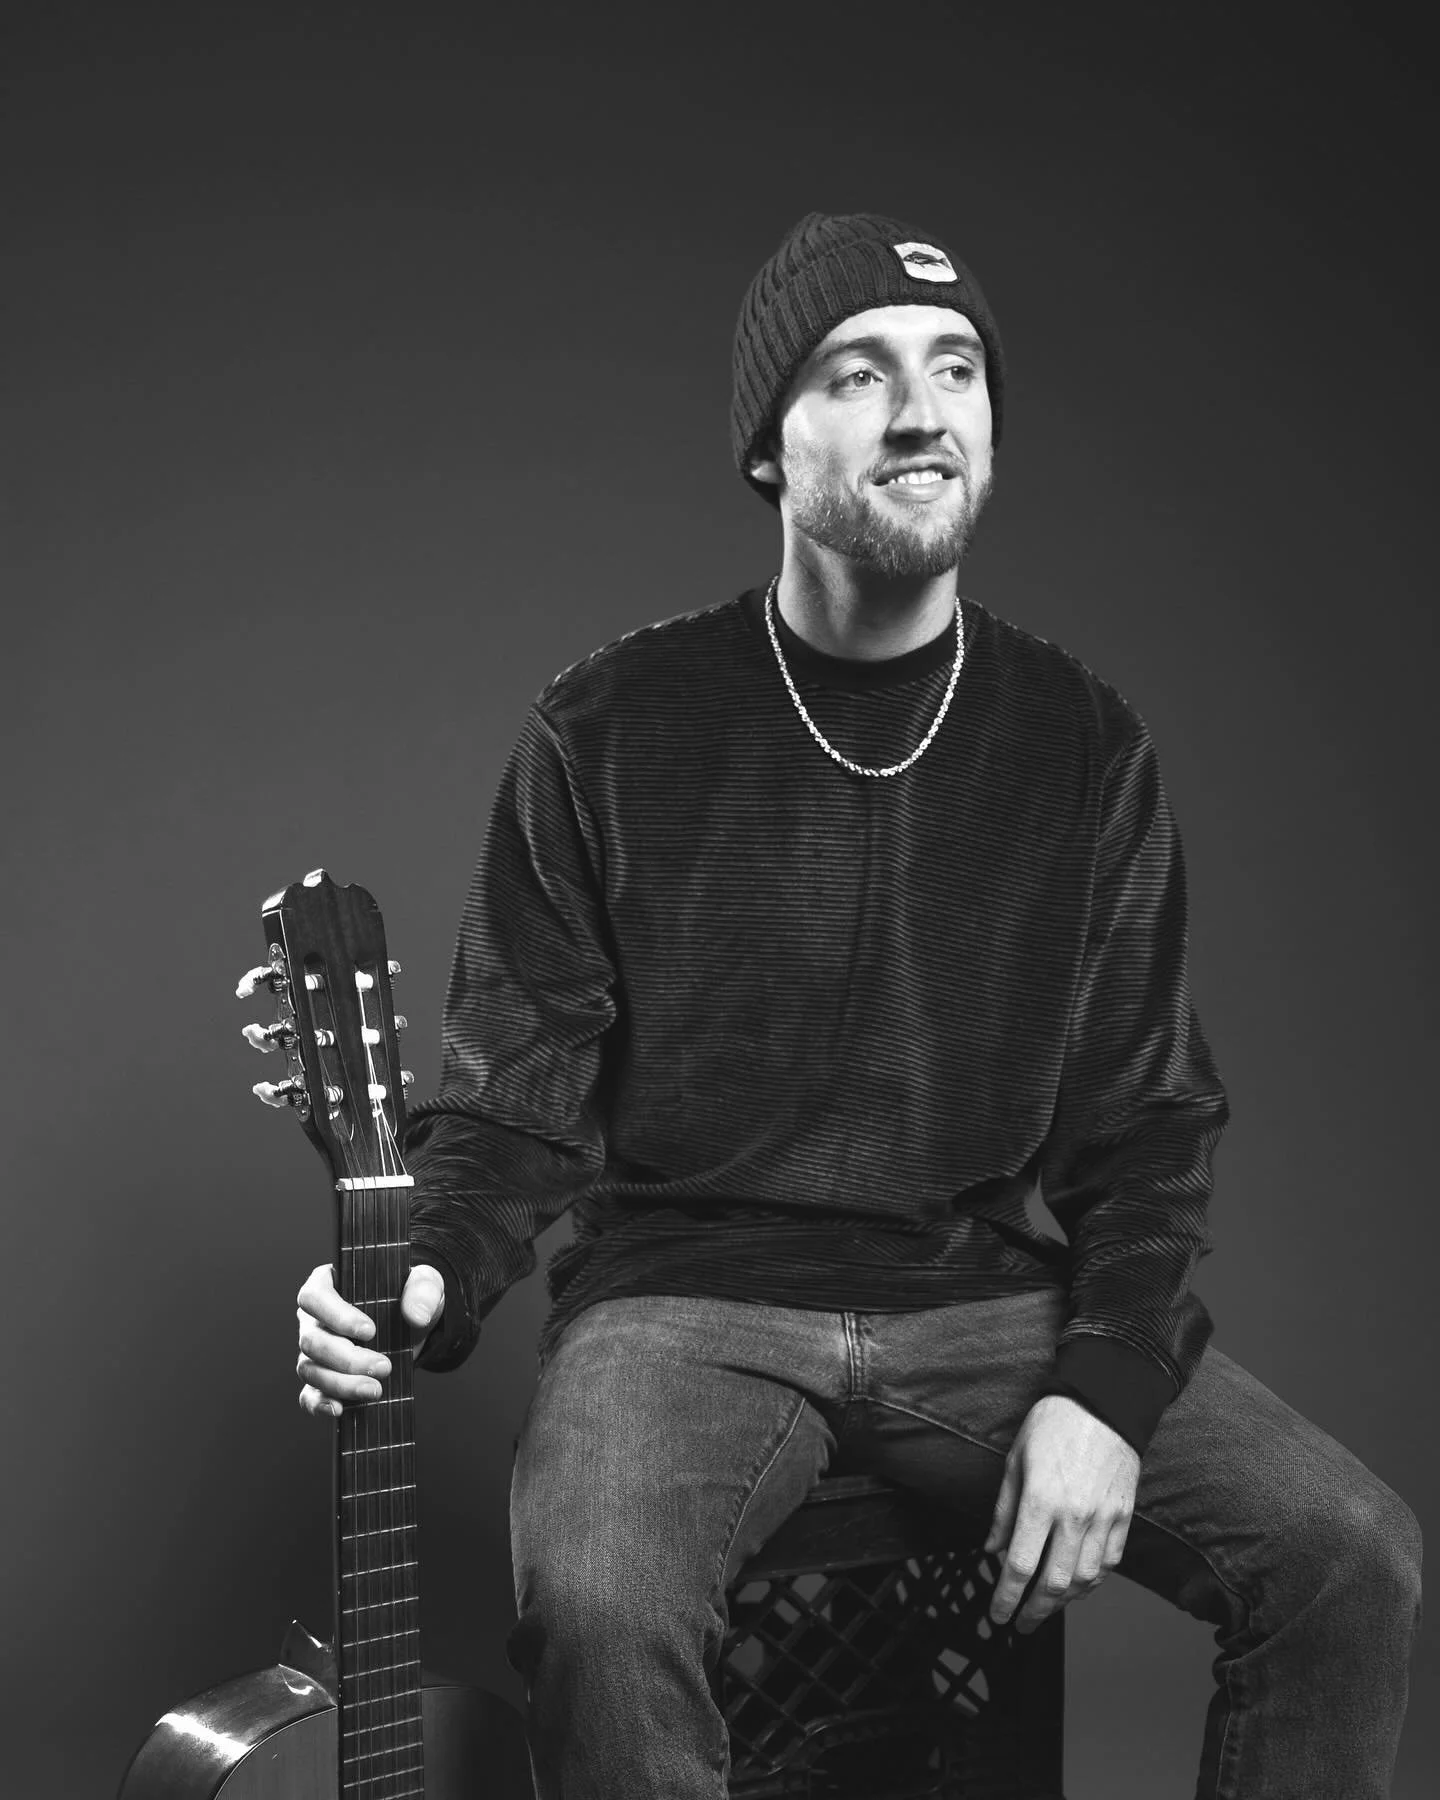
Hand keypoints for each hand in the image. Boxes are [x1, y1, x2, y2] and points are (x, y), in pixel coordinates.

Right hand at [295, 1261, 444, 1419]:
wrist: (413, 1328)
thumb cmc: (409, 1296)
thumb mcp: (424, 1283)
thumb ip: (424, 1289)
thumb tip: (416, 1315)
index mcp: (329, 1283)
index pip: (314, 1296)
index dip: (336, 1315)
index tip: (369, 1331)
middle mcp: (314, 1317)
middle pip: (312, 1340)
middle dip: (347, 1358)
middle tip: (383, 1367)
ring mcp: (314, 1351)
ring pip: (309, 1369)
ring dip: (341, 1383)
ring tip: (375, 1389)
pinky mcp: (322, 1378)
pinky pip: (309, 1394)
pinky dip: (320, 1404)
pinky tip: (340, 1409)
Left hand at [984, 1393, 1138, 1633]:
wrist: (1104, 1401)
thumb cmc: (1053, 1423)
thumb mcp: (1015, 1460)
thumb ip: (1004, 1511)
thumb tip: (991, 1550)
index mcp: (1041, 1500)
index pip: (1021, 1566)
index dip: (1006, 1598)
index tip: (998, 1615)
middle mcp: (1074, 1516)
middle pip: (1054, 1584)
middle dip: (1034, 1612)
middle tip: (1021, 1624)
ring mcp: (1104, 1518)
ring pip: (1086, 1580)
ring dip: (1064, 1602)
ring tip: (1047, 1607)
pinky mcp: (1125, 1515)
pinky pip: (1111, 1562)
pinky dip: (1093, 1582)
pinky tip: (1079, 1586)